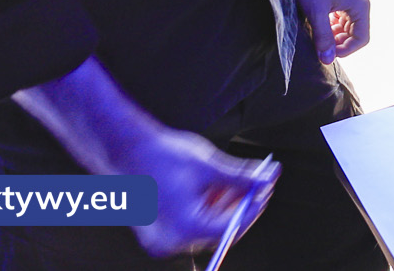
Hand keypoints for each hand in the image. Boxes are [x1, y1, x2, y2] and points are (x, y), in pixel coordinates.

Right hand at [12, 58, 276, 258]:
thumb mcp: (210, 165)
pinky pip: (189, 225)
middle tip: (255, 182)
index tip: (266, 187)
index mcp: (186, 227)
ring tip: (232, 179)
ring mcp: (161, 241)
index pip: (233, 226)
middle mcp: (172, 242)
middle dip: (239, 204)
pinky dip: (204, 208)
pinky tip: (211, 185)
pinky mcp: (156, 234)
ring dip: (223, 205)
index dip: (254, 205)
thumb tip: (269, 178)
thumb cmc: (164, 155)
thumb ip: (242, 177)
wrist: (124, 151)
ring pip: (206, 227)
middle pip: (220, 230)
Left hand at [296, 0, 371, 65]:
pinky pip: (343, 18)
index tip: (327, 52)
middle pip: (356, 34)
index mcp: (360, 6)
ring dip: (335, 34)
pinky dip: (333, 25)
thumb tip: (327, 60)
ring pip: (348, 27)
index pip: (362, 39)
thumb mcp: (316, 11)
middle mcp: (360, 3)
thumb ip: (323, 37)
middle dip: (339, 43)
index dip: (346, 50)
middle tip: (320, 44)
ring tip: (318, 33)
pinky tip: (319, 23)